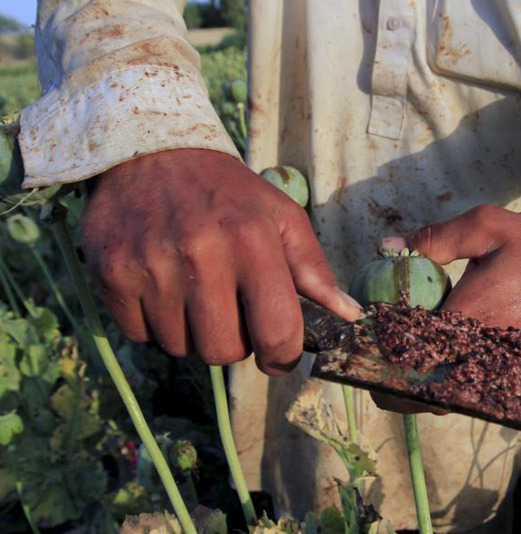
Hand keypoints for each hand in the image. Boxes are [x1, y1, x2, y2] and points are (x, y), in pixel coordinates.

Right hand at [82, 148, 361, 374]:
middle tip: (231, 312)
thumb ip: (314, 268)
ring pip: (180, 347)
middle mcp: (201, 253)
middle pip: (224, 352)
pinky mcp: (111, 272)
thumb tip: (348, 314)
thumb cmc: (226, 191)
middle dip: (235, 343)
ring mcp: (151, 264)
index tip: (279, 356)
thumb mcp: (280, 216)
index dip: (283, 357)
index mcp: (252, 239)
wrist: (149, 150)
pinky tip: (162, 287)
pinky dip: (155, 323)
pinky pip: (140, 336)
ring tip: (194, 291)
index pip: (277, 331)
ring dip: (193, 332)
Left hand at [372, 205, 520, 412]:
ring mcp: (511, 364)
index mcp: (475, 312)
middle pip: (435, 388)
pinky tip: (446, 373)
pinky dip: (461, 388)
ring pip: (460, 396)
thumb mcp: (485, 226)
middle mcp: (491, 346)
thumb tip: (389, 249)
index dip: (387, 362)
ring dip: (430, 392)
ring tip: (407, 378)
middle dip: (403, 389)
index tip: (365, 360)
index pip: (419, 352)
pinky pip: (485, 390)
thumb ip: (435, 239)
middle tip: (379, 380)